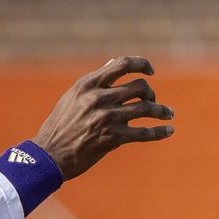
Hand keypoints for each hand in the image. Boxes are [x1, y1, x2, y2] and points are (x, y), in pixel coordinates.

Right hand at [32, 56, 174, 180]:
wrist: (49, 155)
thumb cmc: (59, 126)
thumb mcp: (71, 98)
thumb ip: (94, 82)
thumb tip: (113, 63)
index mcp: (87, 84)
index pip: (122, 64)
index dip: (142, 64)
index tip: (150, 71)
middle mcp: (98, 98)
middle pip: (140, 86)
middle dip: (150, 93)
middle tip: (151, 101)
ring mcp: (107, 118)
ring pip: (147, 107)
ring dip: (162, 111)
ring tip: (167, 114)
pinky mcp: (113, 138)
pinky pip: (144, 132)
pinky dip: (160, 132)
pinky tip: (169, 131)